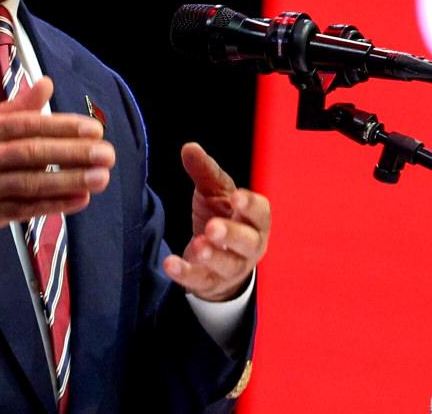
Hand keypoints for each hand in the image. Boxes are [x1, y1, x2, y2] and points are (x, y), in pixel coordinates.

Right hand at [0, 76, 115, 242]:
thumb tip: (46, 84)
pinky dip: (55, 205)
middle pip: (35, 153)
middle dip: (75, 153)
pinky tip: (80, 200)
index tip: (94, 129)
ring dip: (71, 181)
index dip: (64, 126)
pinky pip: (26, 208)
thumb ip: (15, 107)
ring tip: (101, 178)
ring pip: (34, 183)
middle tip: (106, 153)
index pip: (29, 125)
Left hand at [163, 142, 270, 301]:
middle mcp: (249, 246)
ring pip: (227, 265)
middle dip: (231, 234)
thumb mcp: (215, 193)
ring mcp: (231, 268)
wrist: (217, 260)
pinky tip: (170, 264)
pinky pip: (199, 280)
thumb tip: (189, 147)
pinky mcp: (210, 283)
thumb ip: (205, 171)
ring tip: (197, 245)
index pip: (261, 213)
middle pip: (247, 242)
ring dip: (212, 256)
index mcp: (254, 221)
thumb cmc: (222, 218)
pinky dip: (185, 273)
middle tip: (213, 227)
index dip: (250, 205)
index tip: (236, 197)